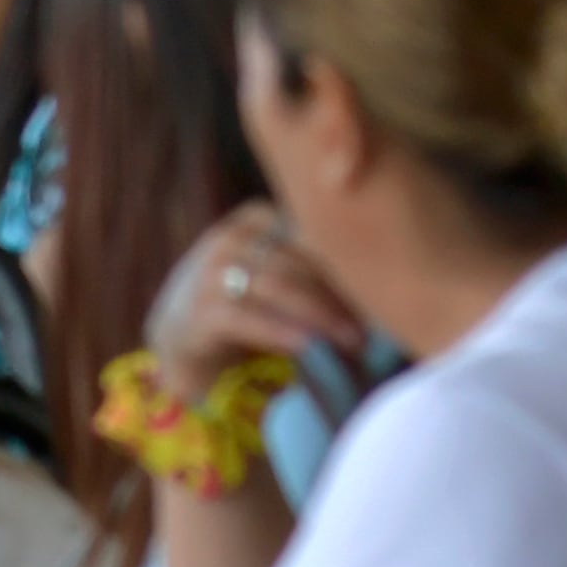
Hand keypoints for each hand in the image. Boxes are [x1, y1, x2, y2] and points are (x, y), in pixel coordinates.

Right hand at [145, 201, 361, 391]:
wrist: (181, 338)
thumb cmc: (246, 304)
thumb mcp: (274, 271)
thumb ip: (312, 265)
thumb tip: (385, 280)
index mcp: (253, 219)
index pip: (309, 230)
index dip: (347, 260)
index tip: (382, 286)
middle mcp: (229, 239)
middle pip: (298, 258)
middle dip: (341, 291)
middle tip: (378, 322)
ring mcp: (209, 273)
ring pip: (277, 285)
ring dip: (321, 313)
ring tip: (354, 340)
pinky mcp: (199, 312)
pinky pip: (247, 317)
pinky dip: (281, 331)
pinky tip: (310, 346)